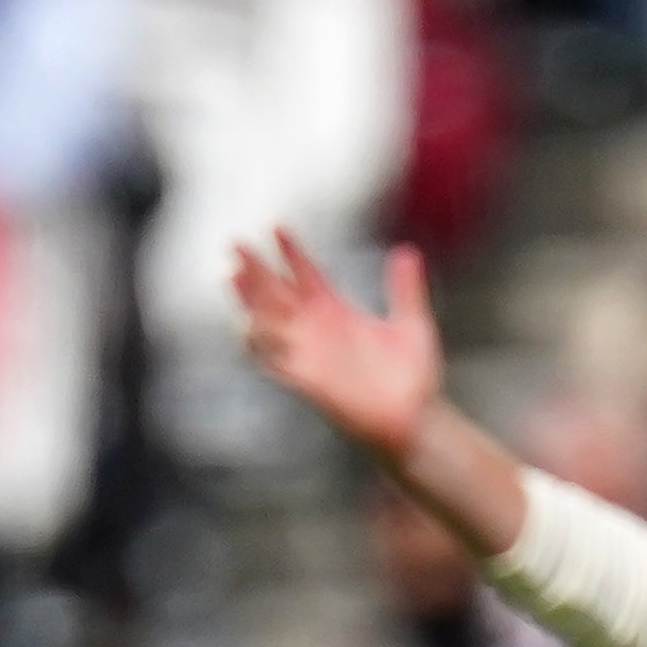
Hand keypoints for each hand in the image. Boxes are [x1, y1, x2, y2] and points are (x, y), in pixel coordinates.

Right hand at [227, 229, 444, 461]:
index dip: (290, 252)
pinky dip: (261, 347)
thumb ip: (405, 290)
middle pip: (277, 293)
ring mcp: (310, 354)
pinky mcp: (309, 380)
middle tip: (234, 244)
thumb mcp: (412, 324)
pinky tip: (247, 327)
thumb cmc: (413, 376)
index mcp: (337, 312)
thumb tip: (407, 252)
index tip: (276, 226)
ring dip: (249, 301)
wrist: (414, 420)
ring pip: (268, 322)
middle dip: (255, 270)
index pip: (305, 275)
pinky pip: (276, 362)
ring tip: (232, 275)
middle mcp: (317, 330)